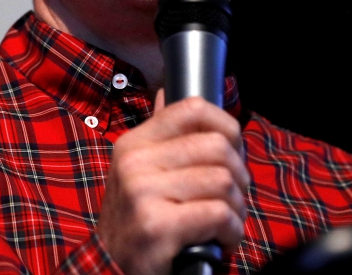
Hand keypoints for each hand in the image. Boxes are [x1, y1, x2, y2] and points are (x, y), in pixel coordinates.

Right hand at [96, 90, 248, 274]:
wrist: (112, 270)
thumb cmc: (138, 222)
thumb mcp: (139, 173)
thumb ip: (159, 137)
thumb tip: (165, 93)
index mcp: (134, 143)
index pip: (192, 108)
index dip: (226, 126)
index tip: (232, 151)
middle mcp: (134, 162)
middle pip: (217, 147)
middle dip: (238, 177)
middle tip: (230, 198)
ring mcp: (142, 192)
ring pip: (222, 181)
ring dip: (236, 209)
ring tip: (224, 223)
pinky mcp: (155, 225)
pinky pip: (218, 213)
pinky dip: (231, 231)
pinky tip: (220, 241)